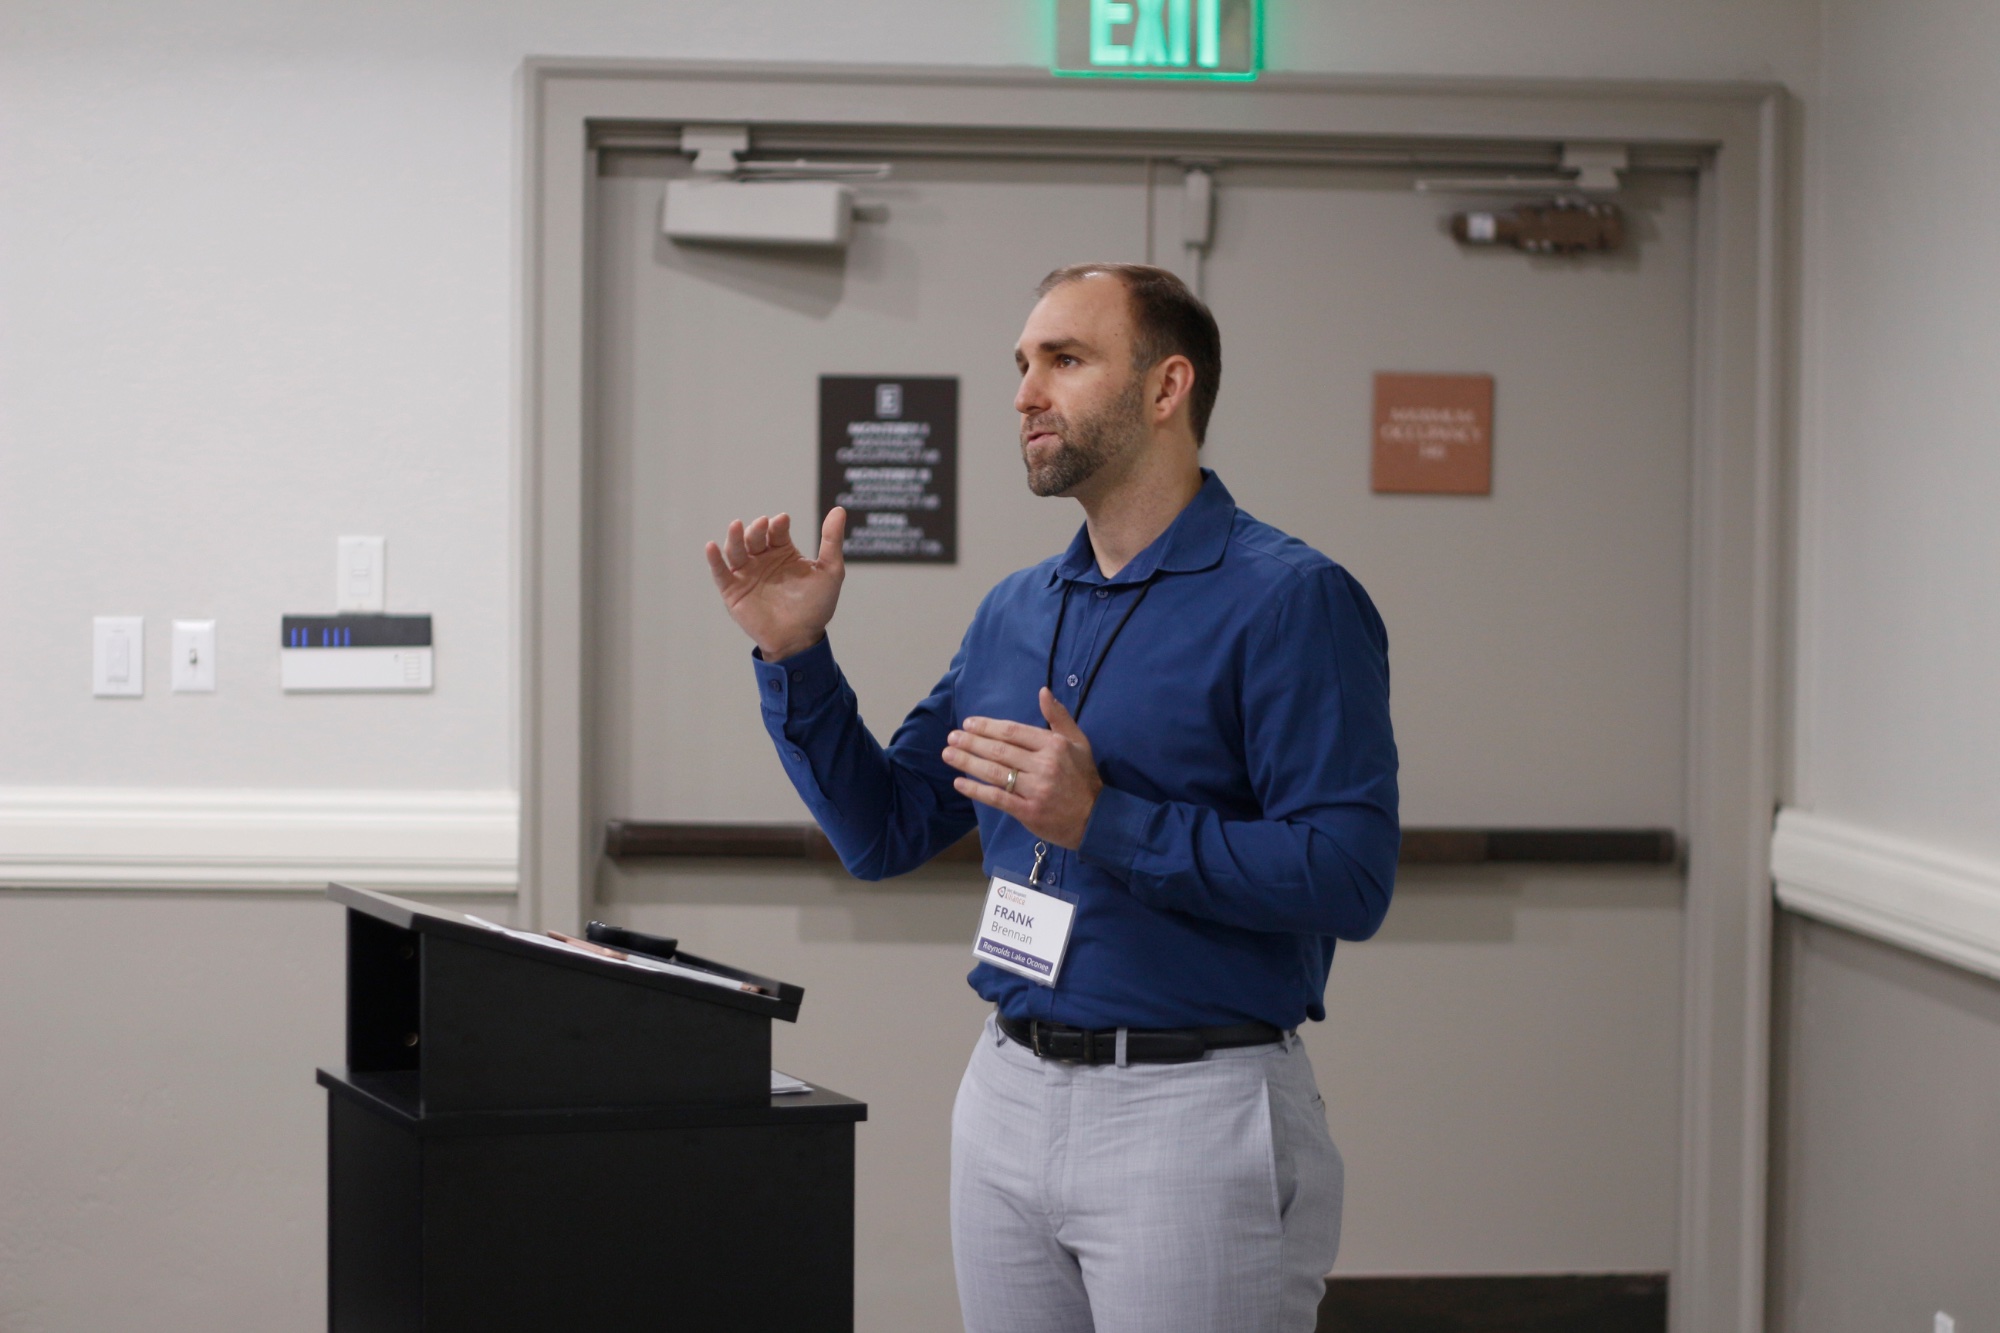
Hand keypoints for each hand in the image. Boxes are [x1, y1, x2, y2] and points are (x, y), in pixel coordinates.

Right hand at [705, 508, 846, 660]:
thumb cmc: (816, 607)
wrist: (800, 639)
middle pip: (754, 537)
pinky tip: (712, 547)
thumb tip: (839, 509)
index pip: (776, 531)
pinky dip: (714, 560)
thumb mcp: (830, 572)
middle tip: (762, 524)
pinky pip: (720, 573)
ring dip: (735, 537)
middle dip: (757, 529)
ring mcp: (746, 575)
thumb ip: (832, 541)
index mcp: (783, 552)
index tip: (782, 521)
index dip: (778, 524)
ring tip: (737, 526)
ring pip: (736, 550)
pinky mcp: (733, 591)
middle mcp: (763, 560)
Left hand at [943, 688, 1103, 848]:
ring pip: (994, 773)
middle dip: (971, 742)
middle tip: (951, 737)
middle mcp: (1044, 765)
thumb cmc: (1083, 777)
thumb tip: (1043, 691)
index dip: (988, 726)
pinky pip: (997, 798)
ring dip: (967, 762)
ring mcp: (1036, 790)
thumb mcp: (1078, 742)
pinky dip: (976, 790)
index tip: (968, 724)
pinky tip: (960, 782)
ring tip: (948, 754)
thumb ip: (1059, 717)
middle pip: (999, 750)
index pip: (1013, 732)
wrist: (1096, 818)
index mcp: (1054, 745)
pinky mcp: (1028, 812)